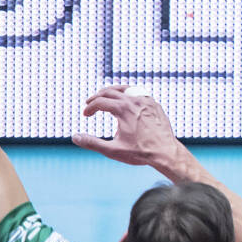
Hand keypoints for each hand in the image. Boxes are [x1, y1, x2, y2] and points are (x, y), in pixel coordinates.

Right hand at [72, 86, 188, 170]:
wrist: (166, 152)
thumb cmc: (141, 153)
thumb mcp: (113, 150)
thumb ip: (92, 143)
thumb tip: (75, 137)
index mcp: (123, 109)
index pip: (99, 102)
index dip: (89, 108)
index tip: (86, 115)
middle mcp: (134, 101)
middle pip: (109, 91)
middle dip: (97, 97)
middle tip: (90, 104)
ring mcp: (146, 100)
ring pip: (125, 88)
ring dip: (112, 91)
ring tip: (104, 96)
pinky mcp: (154, 104)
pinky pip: (138, 92)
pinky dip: (127, 93)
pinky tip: (125, 100)